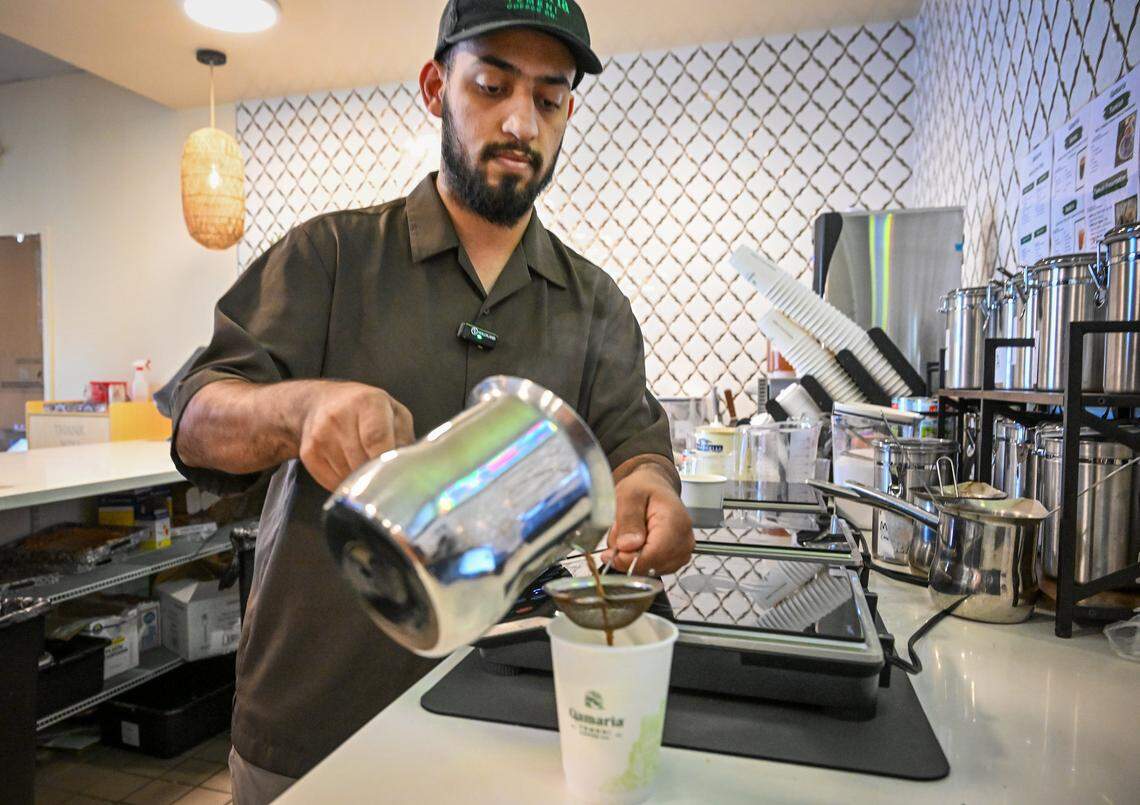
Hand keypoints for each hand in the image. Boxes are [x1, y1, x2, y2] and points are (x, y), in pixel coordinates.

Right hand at [298, 382, 413, 490]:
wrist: (320, 403)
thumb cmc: (366, 410)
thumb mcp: (393, 412)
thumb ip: (404, 437)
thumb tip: (411, 468)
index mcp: (367, 402)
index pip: (376, 438)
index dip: (385, 460)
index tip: (394, 474)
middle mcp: (339, 416)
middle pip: (362, 462)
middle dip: (376, 473)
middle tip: (384, 471)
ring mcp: (321, 436)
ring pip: (348, 476)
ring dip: (360, 479)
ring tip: (364, 462)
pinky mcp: (309, 454)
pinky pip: (333, 482)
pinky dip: (345, 482)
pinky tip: (348, 466)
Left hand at [600, 461, 693, 575]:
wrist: (655, 487)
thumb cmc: (643, 488)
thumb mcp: (628, 495)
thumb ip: (628, 520)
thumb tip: (628, 546)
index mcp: (675, 522)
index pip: (653, 555)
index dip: (628, 560)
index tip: (610, 554)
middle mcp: (684, 539)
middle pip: (651, 565)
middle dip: (628, 557)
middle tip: (619, 535)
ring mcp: (683, 551)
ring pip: (650, 569)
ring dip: (633, 558)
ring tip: (629, 535)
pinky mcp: (677, 558)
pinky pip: (652, 569)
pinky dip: (640, 560)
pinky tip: (636, 543)